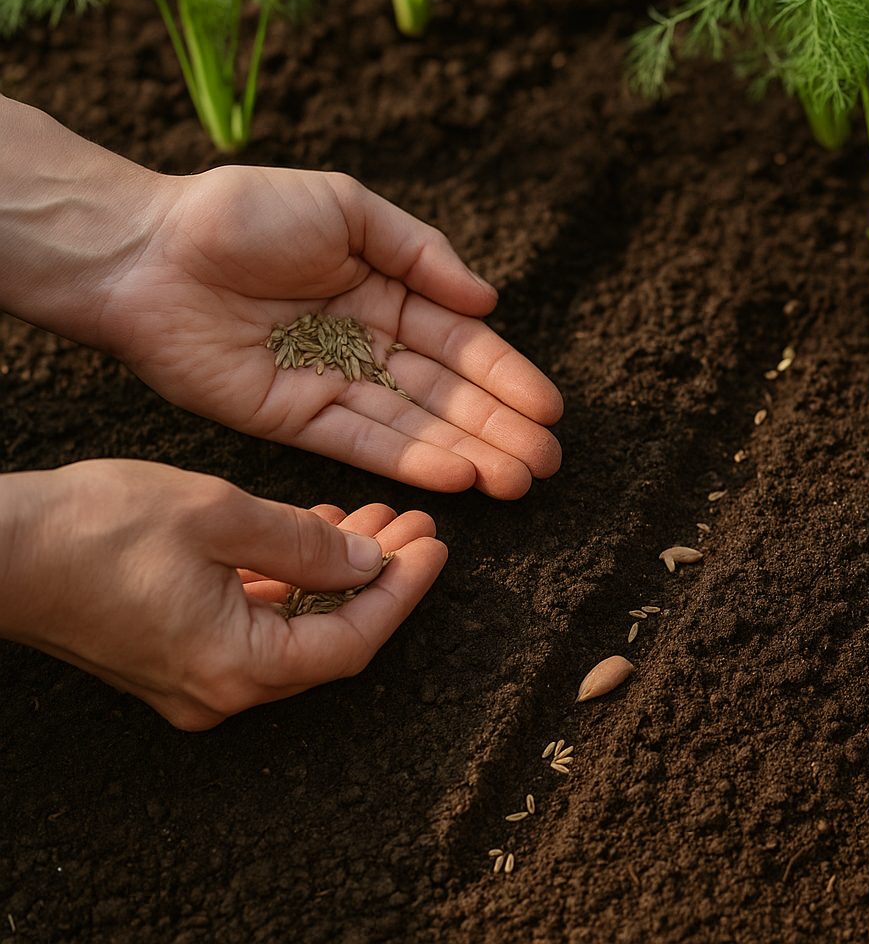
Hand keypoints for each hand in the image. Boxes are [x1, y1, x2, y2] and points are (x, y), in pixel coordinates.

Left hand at [0, 96, 560, 498]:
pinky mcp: (292, 421)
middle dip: (501, 428)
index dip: (506, 376)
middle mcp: (365, 345)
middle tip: (549, 463)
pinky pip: (361, 444)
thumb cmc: (242, 213)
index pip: (460, 343)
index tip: (550, 409)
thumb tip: (489, 299)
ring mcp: (330, 386)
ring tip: (521, 480)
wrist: (145, 249)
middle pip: (447, 395)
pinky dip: (410, 462)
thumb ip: (421, 252)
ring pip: (415, 427)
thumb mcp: (347, 207)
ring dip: (470, 455)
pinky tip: (459, 476)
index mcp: (384, 293)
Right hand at [0, 460, 446, 729]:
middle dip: (377, 577)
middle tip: (415, 523)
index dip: (403, 592)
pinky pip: (252, 623)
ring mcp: (193, 679)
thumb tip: (369, 559)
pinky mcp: (171, 656)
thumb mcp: (220, 516)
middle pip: (328, 640)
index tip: (436, 545)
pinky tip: (314, 531)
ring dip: (335, 573)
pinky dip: (288, 580)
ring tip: (376, 516)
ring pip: (293, 628)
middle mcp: (219, 691)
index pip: (353, 642)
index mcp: (237, 668)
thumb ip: (307, 542)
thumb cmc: (93, 528)